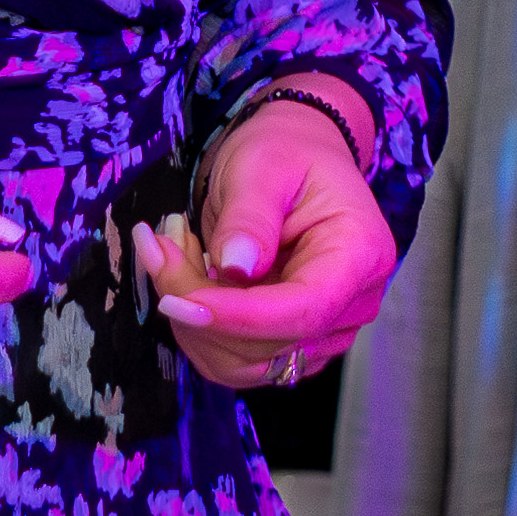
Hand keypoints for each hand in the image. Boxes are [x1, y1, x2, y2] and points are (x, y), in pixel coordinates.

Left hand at [139, 83, 398, 393]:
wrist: (296, 157)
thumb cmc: (285, 152)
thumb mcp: (261, 167)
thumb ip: (250, 217)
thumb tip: (234, 267)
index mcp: (359, 254)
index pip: (304, 310)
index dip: (238, 317)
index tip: (176, 301)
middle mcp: (353, 303)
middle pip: (269, 343)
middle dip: (199, 307)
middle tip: (156, 247)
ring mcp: (327, 330)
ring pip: (245, 363)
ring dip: (193, 321)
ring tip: (174, 255)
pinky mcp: (296, 341)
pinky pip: (238, 359)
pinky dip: (201, 328)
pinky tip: (190, 278)